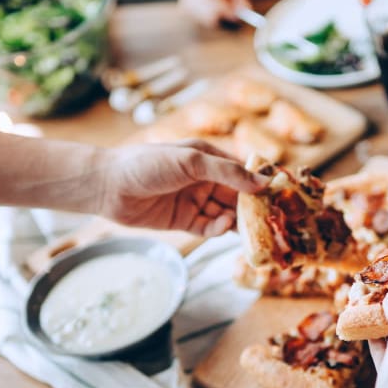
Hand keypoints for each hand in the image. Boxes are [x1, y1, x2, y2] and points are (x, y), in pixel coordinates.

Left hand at [99, 140, 266, 236]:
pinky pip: (209, 227)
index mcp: (208, 158)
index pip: (242, 171)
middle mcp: (204, 179)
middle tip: (269, 219)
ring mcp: (194, 200)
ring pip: (225, 214)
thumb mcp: (191, 161)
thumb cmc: (147, 163)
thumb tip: (261, 182)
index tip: (279, 194)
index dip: (260, 183)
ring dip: (236, 220)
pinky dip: (218, 229)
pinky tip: (221, 227)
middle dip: (252, 207)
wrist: (108, 185)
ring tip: (246, 227)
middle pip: (237, 196)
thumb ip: (228, 172)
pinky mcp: (184, 221)